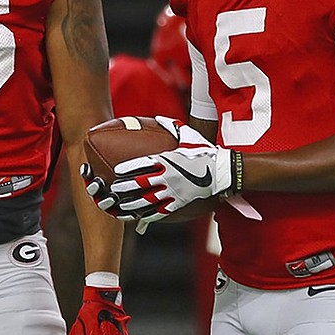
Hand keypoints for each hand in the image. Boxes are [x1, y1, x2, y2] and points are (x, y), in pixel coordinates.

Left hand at [110, 116, 234, 224]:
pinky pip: (161, 211)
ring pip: (148, 200)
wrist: (221, 171)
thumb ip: (171, 126)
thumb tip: (158, 117)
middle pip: (141, 183)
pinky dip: (148, 215)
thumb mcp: (188, 136)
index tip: (117, 171)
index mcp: (168, 160)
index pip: (143, 164)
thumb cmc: (204, 152)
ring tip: (121, 206)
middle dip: (126, 187)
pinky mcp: (179, 202)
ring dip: (133, 204)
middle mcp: (168, 176)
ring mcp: (173, 191)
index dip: (128, 168)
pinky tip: (139, 217)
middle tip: (114, 189)